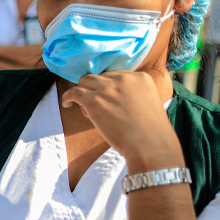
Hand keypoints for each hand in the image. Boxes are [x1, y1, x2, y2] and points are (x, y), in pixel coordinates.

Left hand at [60, 72, 182, 167]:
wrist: (149, 144)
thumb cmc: (152, 133)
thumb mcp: (150, 104)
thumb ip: (136, 97)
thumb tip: (120, 102)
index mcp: (140, 78)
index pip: (117, 75)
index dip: (110, 88)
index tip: (109, 100)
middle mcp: (123, 79)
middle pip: (100, 77)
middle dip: (97, 89)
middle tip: (99, 107)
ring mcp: (107, 88)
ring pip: (85, 81)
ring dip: (84, 92)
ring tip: (87, 109)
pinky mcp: (93, 100)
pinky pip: (73, 92)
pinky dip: (68, 96)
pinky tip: (67, 104)